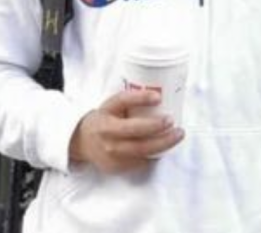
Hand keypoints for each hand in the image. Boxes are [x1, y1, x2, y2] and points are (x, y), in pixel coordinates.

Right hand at [68, 90, 184, 173]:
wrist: (83, 143)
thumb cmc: (104, 120)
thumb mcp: (111, 107)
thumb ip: (130, 103)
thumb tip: (163, 95)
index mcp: (106, 112)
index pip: (122, 101)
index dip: (140, 98)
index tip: (158, 96)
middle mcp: (107, 132)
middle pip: (135, 130)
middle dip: (157, 126)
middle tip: (172, 120)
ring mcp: (111, 152)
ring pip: (142, 150)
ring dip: (164, 143)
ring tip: (177, 135)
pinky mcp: (117, 166)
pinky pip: (141, 161)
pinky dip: (154, 154)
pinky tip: (164, 147)